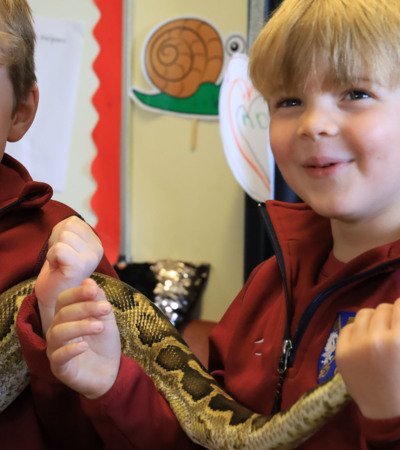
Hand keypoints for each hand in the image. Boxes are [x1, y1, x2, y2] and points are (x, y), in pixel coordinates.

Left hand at [35, 216, 102, 333]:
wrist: (54, 297)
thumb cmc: (58, 270)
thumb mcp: (67, 243)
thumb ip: (71, 229)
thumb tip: (70, 220)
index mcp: (96, 243)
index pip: (73, 222)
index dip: (61, 235)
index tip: (64, 253)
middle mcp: (97, 249)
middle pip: (68, 227)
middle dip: (57, 242)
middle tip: (60, 260)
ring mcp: (90, 258)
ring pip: (63, 237)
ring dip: (53, 251)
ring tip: (59, 264)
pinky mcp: (79, 266)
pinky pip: (59, 249)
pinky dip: (52, 257)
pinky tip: (57, 268)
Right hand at [46, 278, 120, 398]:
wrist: (110, 372)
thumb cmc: (104, 342)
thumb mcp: (105, 318)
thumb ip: (97, 299)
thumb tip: (89, 280)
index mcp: (66, 316)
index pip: (64, 299)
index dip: (77, 292)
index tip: (94, 289)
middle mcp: (56, 330)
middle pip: (63, 314)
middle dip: (85, 308)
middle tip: (106, 308)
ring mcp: (55, 349)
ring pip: (58, 333)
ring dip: (80, 326)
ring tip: (100, 327)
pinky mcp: (59, 368)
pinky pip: (58, 357)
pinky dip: (71, 349)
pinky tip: (85, 346)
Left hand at [336, 299, 399, 418]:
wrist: (386, 412)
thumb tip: (398, 310)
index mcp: (399, 341)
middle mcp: (375, 339)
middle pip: (382, 308)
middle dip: (390, 314)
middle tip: (393, 325)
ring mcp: (355, 345)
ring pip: (363, 314)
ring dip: (373, 319)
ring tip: (378, 330)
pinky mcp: (340, 351)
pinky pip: (348, 327)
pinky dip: (357, 330)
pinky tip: (364, 340)